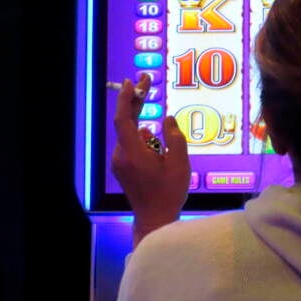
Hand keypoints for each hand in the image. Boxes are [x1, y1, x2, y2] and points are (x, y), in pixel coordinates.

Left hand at [111, 76, 190, 247]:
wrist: (155, 219)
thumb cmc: (168, 193)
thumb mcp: (179, 164)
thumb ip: (175, 138)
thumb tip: (168, 120)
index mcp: (133, 154)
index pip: (124, 119)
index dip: (126, 99)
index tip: (132, 82)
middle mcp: (122, 156)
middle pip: (126, 123)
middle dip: (136, 101)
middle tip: (145, 81)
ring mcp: (120, 163)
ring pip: (132, 135)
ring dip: (145, 126)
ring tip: (163, 143)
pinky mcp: (123, 168)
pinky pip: (132, 145)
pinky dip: (144, 140)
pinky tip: (159, 152)